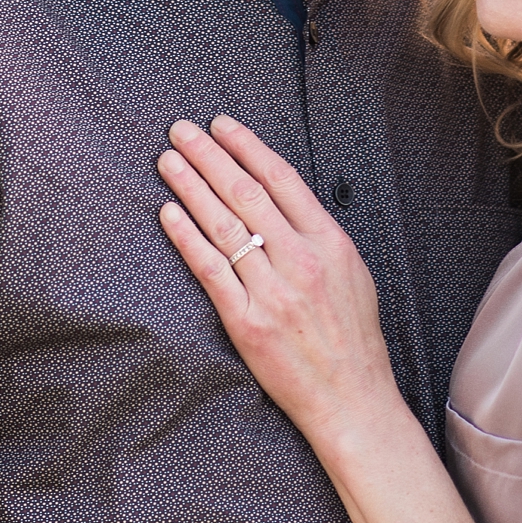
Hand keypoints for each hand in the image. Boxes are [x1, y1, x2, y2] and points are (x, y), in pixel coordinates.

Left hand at [157, 116, 400, 452]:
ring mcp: (273, 292)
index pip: (280, 178)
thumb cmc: (353, 335)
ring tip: (168, 161)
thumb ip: (319, 233)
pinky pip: (210, 270)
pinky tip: (170, 213)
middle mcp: (301, 260)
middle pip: (245, 193)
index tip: (221, 125)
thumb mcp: (353, 271)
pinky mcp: (247, 322)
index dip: (247, 146)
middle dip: (209, 156)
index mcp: (330, 241)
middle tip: (181, 130)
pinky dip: (188, 237)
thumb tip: (282, 196)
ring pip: (224, 225)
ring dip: (191, 187)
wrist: (351, 398)